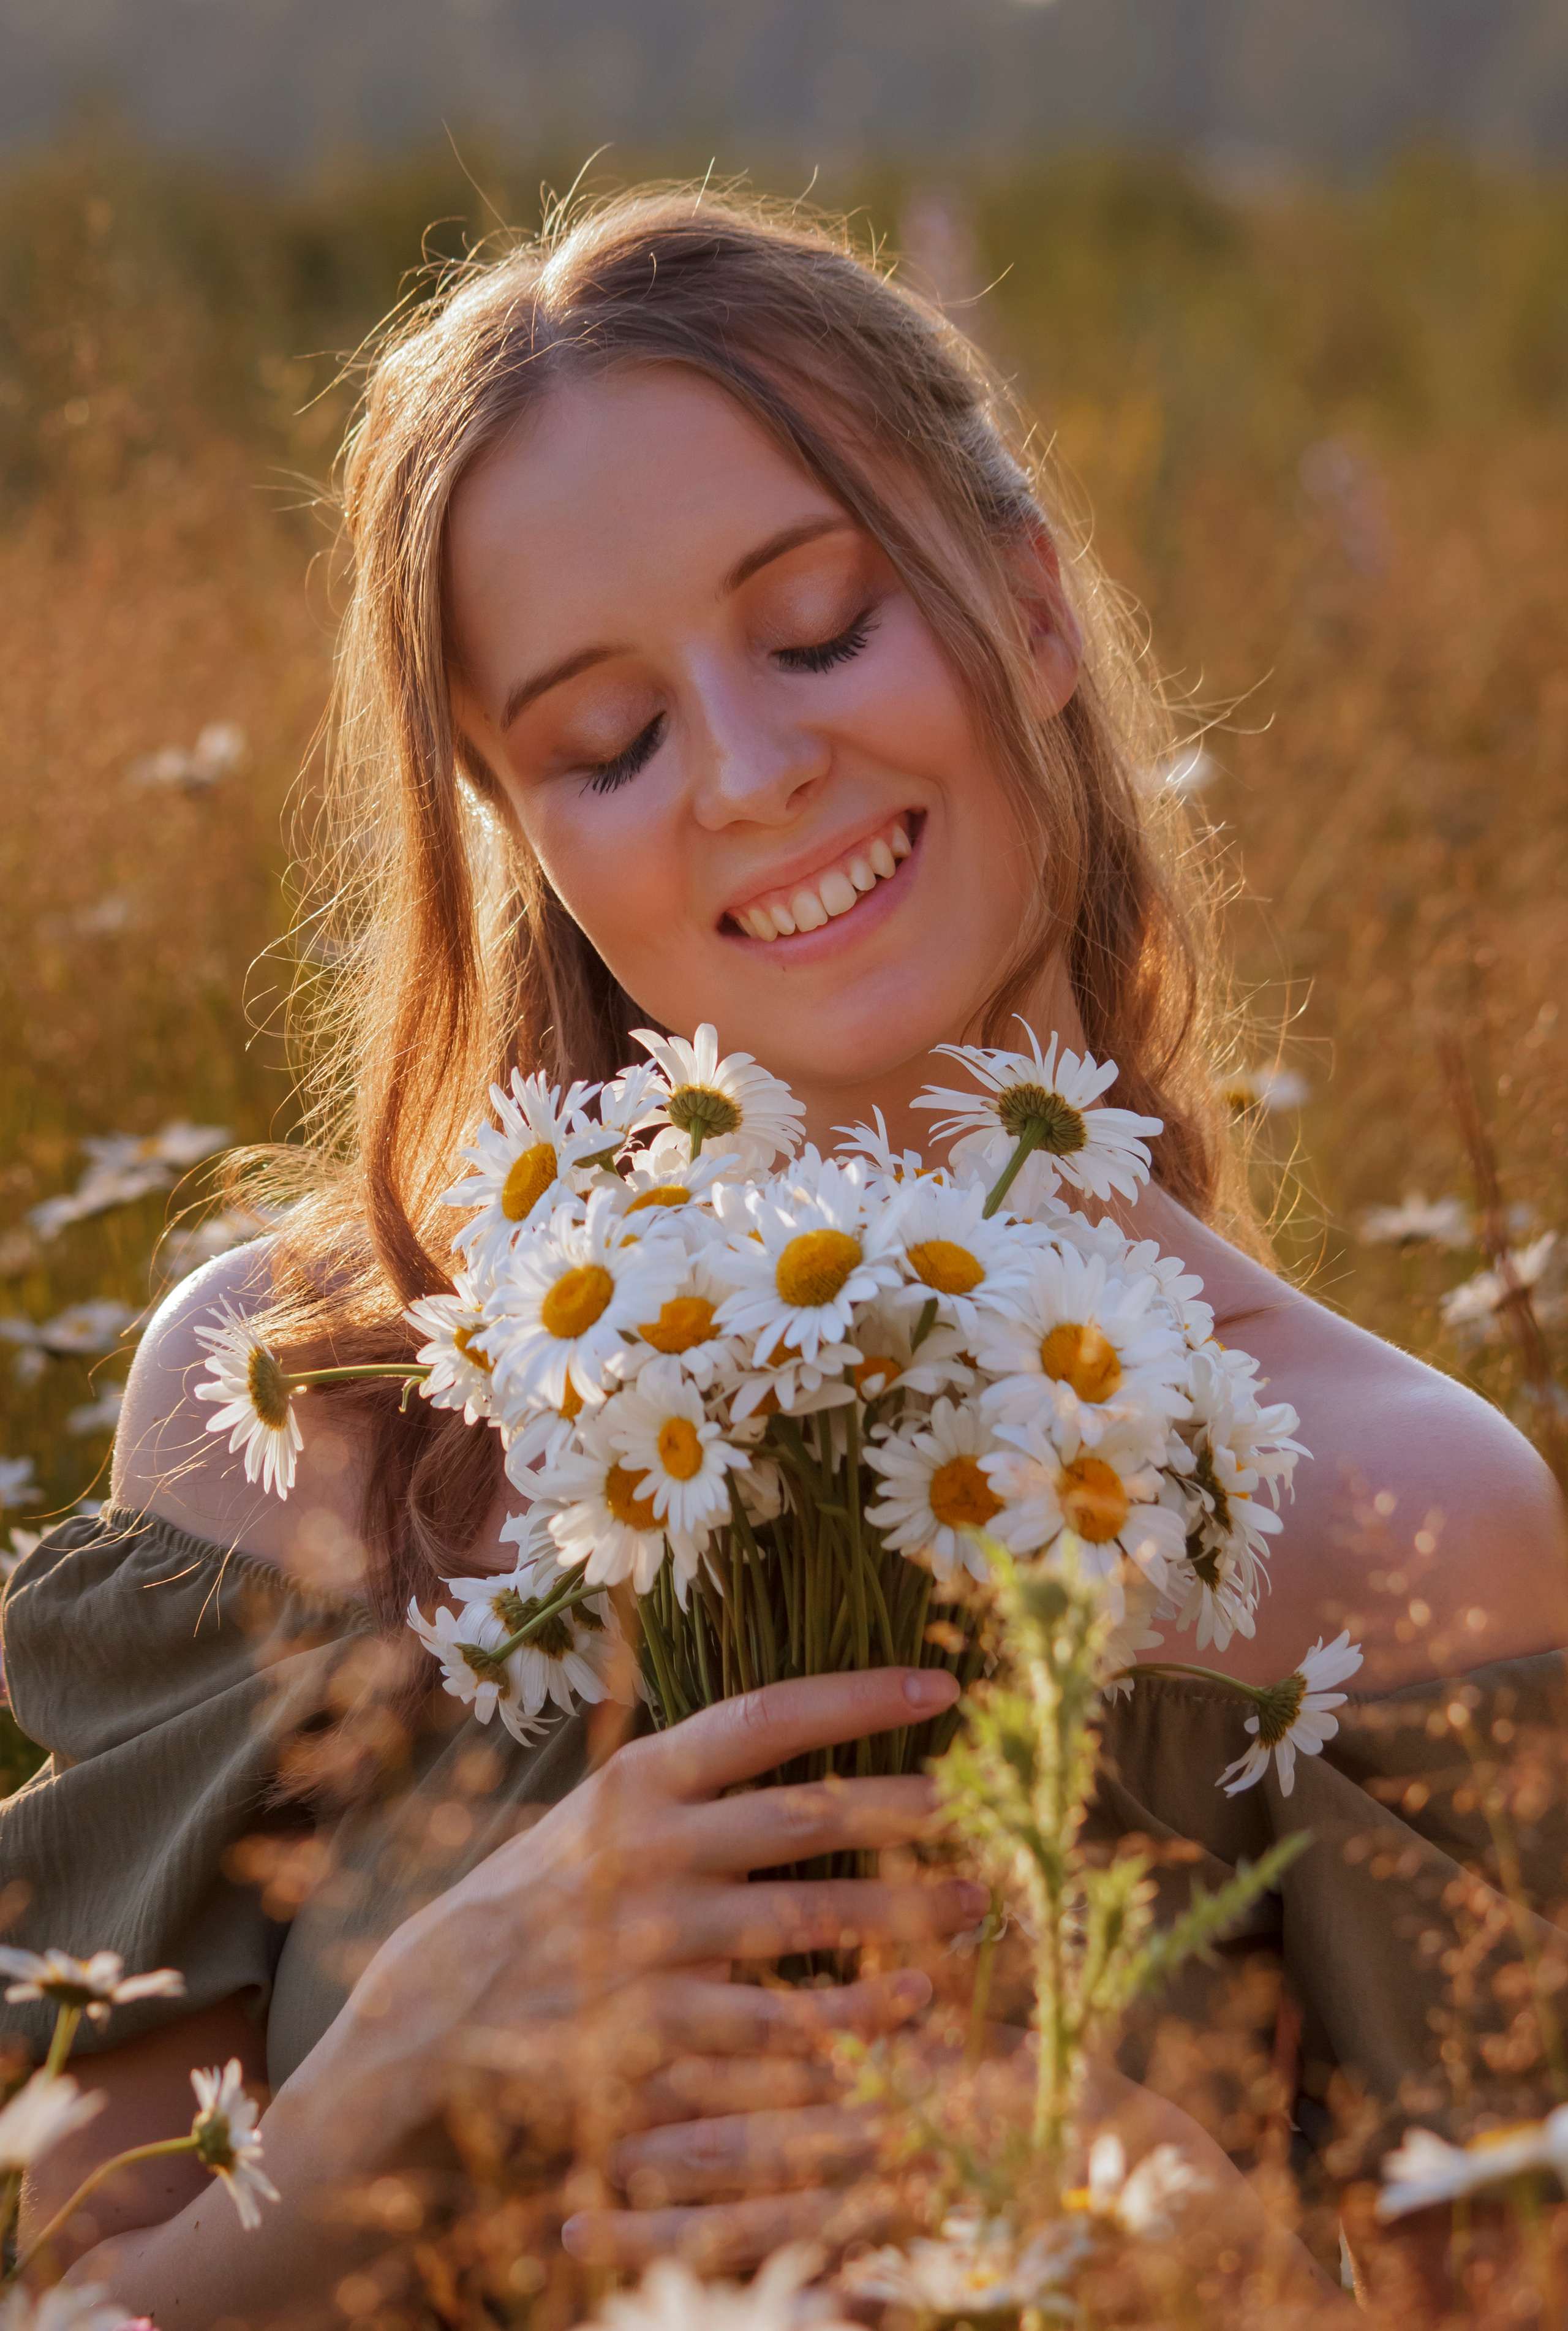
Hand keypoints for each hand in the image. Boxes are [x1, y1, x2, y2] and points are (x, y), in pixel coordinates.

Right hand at [274, 1667, 986, 2196]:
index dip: (862, 1697)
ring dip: (906, 1919)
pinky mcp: (657, 2041)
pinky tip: (913, 2009)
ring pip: (810, 1926)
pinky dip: (855, 2021)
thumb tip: (805, 1734)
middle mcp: (649, 1856)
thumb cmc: (538, 1900)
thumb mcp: (596, 1814)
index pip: (768, 1718)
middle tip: (991, 1810)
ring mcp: (653, 1951)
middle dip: (912, 1812)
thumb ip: (687, 1781)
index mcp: (636, 1783)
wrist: (434, 2019)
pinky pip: (778, 2031)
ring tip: (975, 1910)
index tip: (943, 1687)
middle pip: (809, 1819)